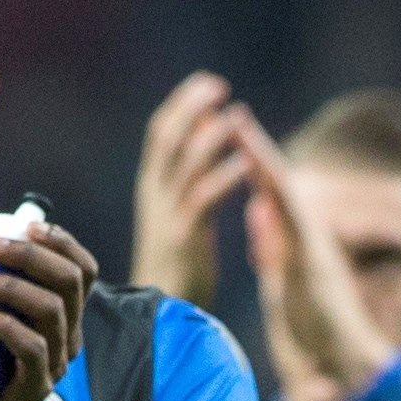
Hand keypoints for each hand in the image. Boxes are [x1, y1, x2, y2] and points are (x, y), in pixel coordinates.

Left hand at [0, 205, 93, 400]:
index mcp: (59, 314)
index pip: (81, 270)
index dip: (62, 242)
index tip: (25, 224)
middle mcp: (66, 337)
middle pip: (71, 282)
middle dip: (33, 256)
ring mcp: (54, 364)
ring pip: (53, 311)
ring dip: (13, 287)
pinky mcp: (36, 389)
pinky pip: (33, 350)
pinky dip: (7, 326)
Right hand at [130, 72, 245, 300]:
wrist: (158, 317)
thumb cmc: (174, 270)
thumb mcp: (177, 218)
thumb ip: (189, 180)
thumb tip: (204, 138)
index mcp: (153, 189)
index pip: (161, 133)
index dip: (182, 105)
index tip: (207, 83)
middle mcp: (155, 195)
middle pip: (168, 137)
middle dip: (191, 107)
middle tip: (218, 85)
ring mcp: (167, 214)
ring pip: (186, 162)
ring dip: (213, 135)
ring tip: (238, 114)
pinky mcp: (184, 237)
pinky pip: (205, 197)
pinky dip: (226, 174)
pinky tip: (247, 160)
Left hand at [226, 104, 397, 400]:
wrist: (349, 360)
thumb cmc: (319, 331)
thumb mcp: (283, 282)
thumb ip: (270, 248)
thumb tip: (258, 214)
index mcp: (297, 244)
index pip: (273, 198)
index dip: (254, 168)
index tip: (235, 136)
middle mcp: (307, 238)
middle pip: (279, 185)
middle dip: (256, 150)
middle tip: (235, 115)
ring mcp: (311, 247)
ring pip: (285, 194)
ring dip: (263, 161)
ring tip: (240, 128)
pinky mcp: (312, 261)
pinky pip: (292, 222)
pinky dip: (277, 195)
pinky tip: (260, 176)